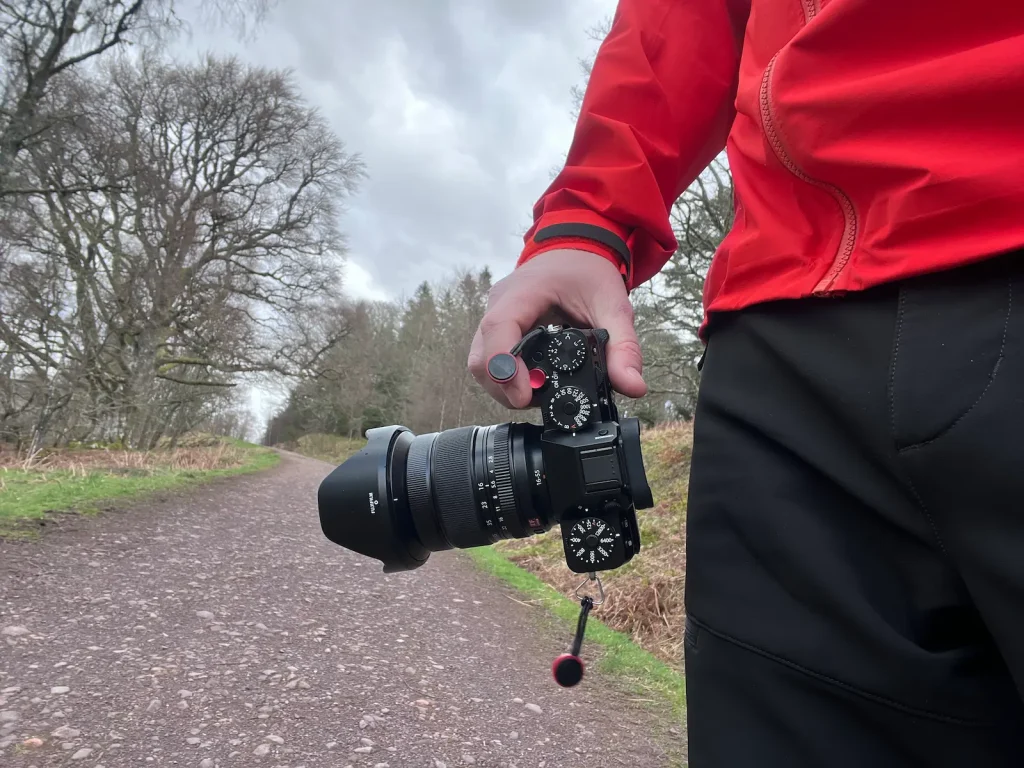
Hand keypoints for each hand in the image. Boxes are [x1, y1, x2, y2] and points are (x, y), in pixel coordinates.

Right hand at [468, 248, 646, 407]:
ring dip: (504, 386)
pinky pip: (489, 359)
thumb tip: (632, 386)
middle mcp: (500, 303)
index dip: (504, 367)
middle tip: (538, 399)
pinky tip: (533, 380)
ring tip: (539, 391)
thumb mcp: (614, 305)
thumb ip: (623, 346)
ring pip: (480, 363)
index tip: (524, 395)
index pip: (498, 330)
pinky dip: (507, 377)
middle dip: (505, 387)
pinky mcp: (496, 327)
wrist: (575, 248)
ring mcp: (494, 315)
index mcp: (524, 292)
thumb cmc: (588, 271)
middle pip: (481, 357)